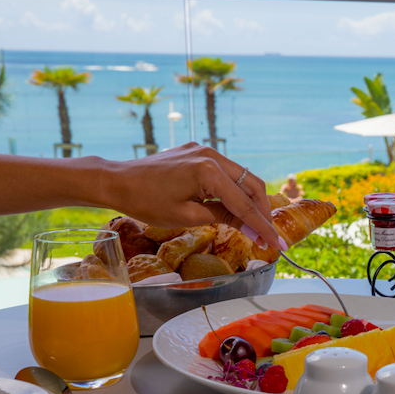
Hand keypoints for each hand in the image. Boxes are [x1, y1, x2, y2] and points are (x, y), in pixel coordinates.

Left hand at [101, 143, 285, 249]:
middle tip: (269, 236)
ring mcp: (204, 150)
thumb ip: (224, 218)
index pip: (244, 204)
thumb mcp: (188, 217)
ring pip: (241, 177)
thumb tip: (251, 228)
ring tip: (255, 226)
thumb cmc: (147, 202)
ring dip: (251, 201)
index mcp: (208, 170)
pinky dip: (235, 190)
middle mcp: (211, 154)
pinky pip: (226, 172)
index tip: (277, 243)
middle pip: (251, 184)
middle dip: (262, 211)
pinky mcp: (198, 152)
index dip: (262, 226)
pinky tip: (236, 208)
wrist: (117, 180)